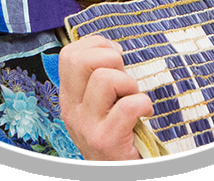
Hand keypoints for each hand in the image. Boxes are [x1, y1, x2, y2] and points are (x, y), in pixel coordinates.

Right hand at [58, 35, 153, 159]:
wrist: (115, 172)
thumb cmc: (114, 132)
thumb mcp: (96, 104)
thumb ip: (98, 76)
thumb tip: (114, 48)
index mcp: (68, 96)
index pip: (69, 54)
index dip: (96, 46)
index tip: (114, 59)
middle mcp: (71, 109)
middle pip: (80, 60)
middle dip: (110, 58)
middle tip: (122, 78)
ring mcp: (86, 125)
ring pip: (104, 78)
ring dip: (129, 83)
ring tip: (132, 98)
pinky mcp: (105, 140)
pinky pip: (128, 105)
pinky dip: (143, 103)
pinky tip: (145, 113)